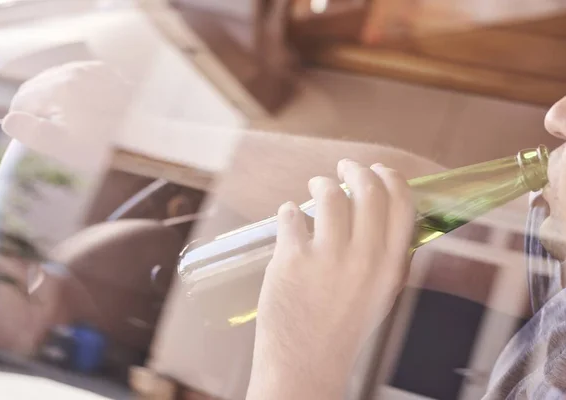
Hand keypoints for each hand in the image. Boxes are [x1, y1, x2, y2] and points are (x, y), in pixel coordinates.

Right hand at [2, 61, 132, 165]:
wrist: (148, 139)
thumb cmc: (107, 147)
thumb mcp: (67, 146)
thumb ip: (34, 133)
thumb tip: (9, 120)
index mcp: (62, 86)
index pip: (25, 97)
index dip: (21, 117)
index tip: (27, 135)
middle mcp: (78, 71)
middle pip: (41, 85)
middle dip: (36, 105)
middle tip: (42, 129)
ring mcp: (95, 70)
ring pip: (60, 79)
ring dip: (54, 97)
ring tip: (61, 121)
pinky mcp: (109, 73)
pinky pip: (80, 78)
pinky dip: (74, 90)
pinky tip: (81, 110)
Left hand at [248, 159, 414, 399]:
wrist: (307, 363)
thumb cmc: (343, 327)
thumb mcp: (380, 293)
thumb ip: (386, 254)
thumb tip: (379, 211)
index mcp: (392, 265)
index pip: (403, 202)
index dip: (390, 177)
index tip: (377, 170)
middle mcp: (365, 258)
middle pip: (369, 189)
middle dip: (355, 169)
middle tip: (343, 168)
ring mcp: (328, 259)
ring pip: (330, 194)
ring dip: (321, 184)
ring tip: (315, 188)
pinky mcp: (293, 260)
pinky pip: (292, 215)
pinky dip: (289, 211)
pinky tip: (290, 217)